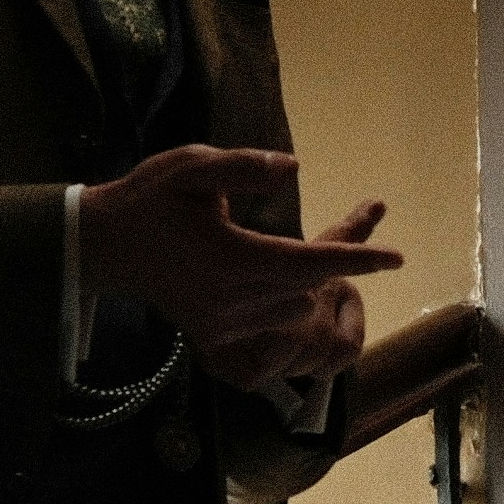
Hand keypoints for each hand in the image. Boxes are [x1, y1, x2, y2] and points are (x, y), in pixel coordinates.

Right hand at [76, 148, 397, 386]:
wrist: (106, 246)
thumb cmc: (151, 198)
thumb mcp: (191, 167)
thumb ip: (243, 168)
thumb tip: (293, 167)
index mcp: (230, 257)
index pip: (310, 263)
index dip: (358, 261)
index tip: (398, 258)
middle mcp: (230, 299)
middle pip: (307, 288)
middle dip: (326, 262)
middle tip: (342, 224)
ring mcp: (221, 324)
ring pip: (292, 309)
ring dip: (298, 283)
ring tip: (269, 249)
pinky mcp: (212, 337)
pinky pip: (267, 325)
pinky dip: (275, 302)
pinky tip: (247, 274)